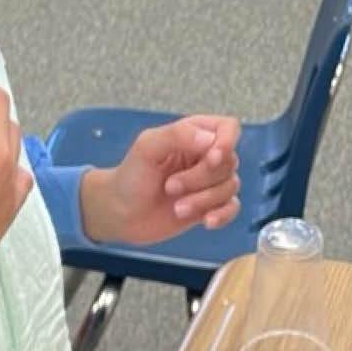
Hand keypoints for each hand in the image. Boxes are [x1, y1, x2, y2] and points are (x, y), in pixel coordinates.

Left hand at [82, 116, 241, 244]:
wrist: (120, 214)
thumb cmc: (130, 176)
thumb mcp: (147, 147)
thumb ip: (177, 135)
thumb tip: (211, 140)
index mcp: (194, 134)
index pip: (228, 128)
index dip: (227, 142)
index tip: (211, 158)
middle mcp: (206, 156)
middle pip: (229, 162)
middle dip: (201, 178)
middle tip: (170, 186)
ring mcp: (209, 182)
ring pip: (230, 186)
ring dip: (203, 200)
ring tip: (177, 207)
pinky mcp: (210, 206)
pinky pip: (232, 208)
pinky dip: (222, 215)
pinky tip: (205, 222)